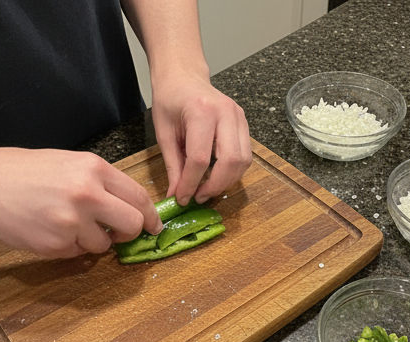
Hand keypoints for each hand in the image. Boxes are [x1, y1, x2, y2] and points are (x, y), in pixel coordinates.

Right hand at [0, 148, 162, 258]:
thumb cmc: (25, 172)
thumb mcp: (68, 163)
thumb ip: (102, 184)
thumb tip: (132, 208)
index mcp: (93, 168)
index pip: (139, 197)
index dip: (150, 216)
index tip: (154, 225)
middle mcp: (87, 194)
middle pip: (133, 224)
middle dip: (129, 232)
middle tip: (117, 232)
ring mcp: (73, 221)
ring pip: (105, 245)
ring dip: (93, 240)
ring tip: (67, 222)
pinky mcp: (58, 244)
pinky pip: (79, 253)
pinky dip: (70, 245)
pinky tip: (50, 228)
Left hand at [151, 73, 251, 205]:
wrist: (183, 75)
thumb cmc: (170, 99)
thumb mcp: (164, 132)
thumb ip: (173, 165)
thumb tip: (177, 194)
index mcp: (201, 111)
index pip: (200, 158)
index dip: (191, 183)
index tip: (183, 198)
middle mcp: (226, 113)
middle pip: (229, 162)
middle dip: (214, 186)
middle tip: (199, 196)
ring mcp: (239, 118)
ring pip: (242, 162)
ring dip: (226, 181)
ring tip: (208, 188)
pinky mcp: (244, 124)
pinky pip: (245, 157)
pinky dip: (233, 172)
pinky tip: (218, 175)